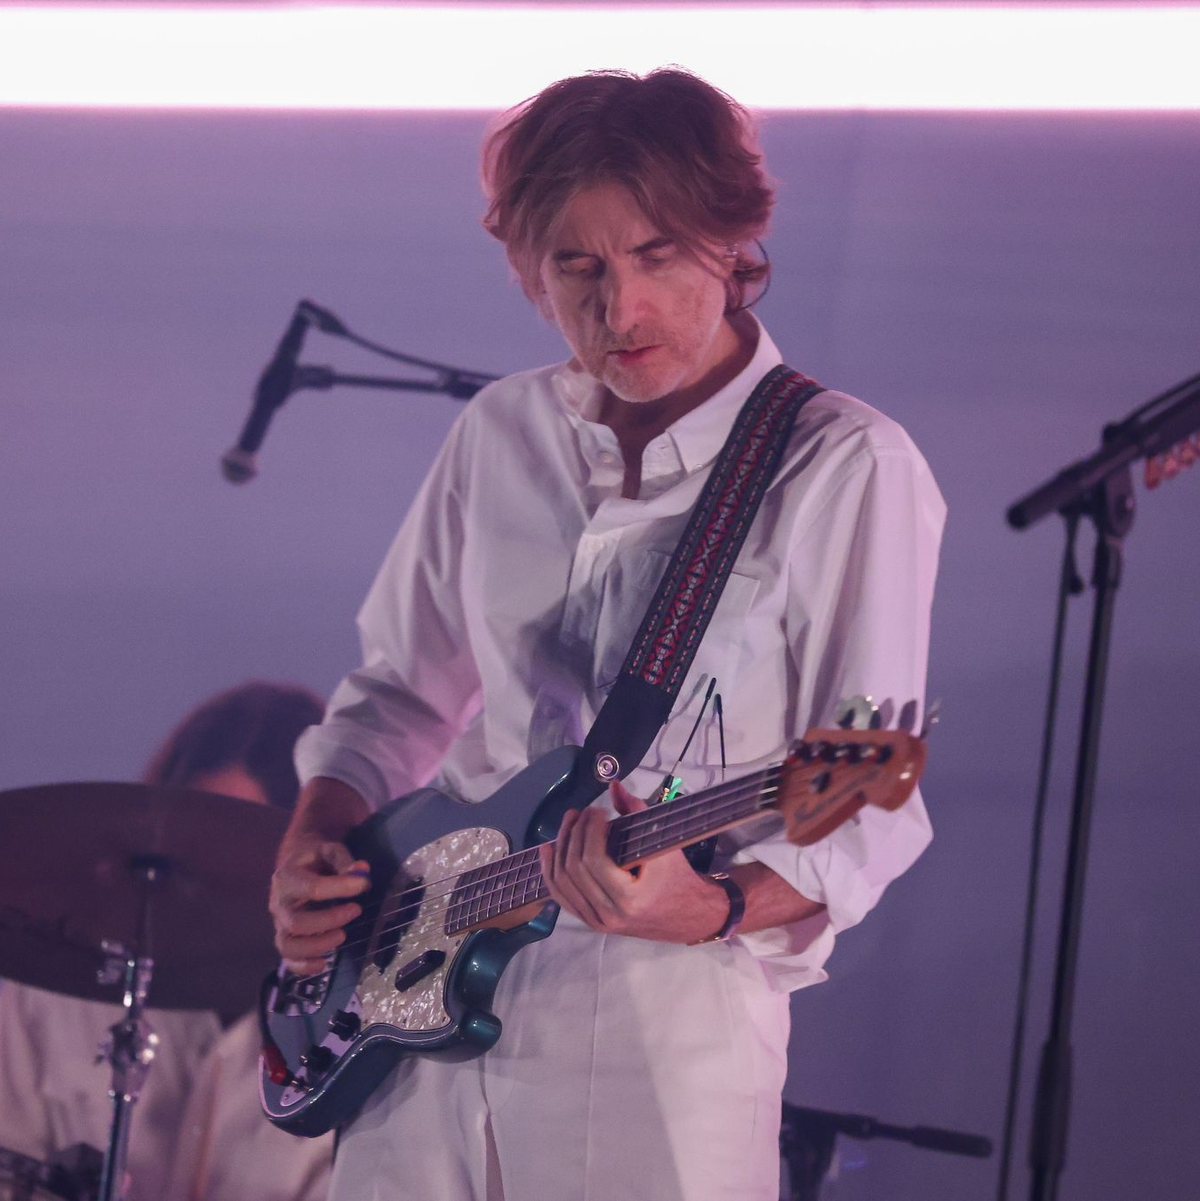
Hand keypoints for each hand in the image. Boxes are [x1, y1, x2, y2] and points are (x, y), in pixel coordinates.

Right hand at [270, 836, 369, 974]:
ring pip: (289, 945)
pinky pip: (288, 959)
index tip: (363, 884)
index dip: (339, 888)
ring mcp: (279, 923)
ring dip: (317, 946)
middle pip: (296, 923)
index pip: (311, 888)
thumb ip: (343, 859)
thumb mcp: (328, 849)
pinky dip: (304, 966)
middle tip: (356, 910)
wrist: (296, 862)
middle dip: (329, 921)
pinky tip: (324, 963)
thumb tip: (362, 871)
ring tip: (343, 935)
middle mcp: (279, 903)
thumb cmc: (314, 857)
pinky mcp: (285, 936)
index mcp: (287, 877)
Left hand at [537, 781, 728, 943]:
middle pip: (574, 869)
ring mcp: (597, 922)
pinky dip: (551, 871)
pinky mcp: (590, 922)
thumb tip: (613, 786)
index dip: (589, 830)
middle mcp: (609, 915)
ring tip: (570, 823)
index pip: (594, 860)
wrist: (686, 915)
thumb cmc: (677, 877)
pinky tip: (549, 849)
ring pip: (562, 882)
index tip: (598, 811)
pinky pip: (561, 896)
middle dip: (574, 833)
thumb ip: (637, 812)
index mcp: (629, 899)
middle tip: (583, 812)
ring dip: (561, 847)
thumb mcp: (664, 843)